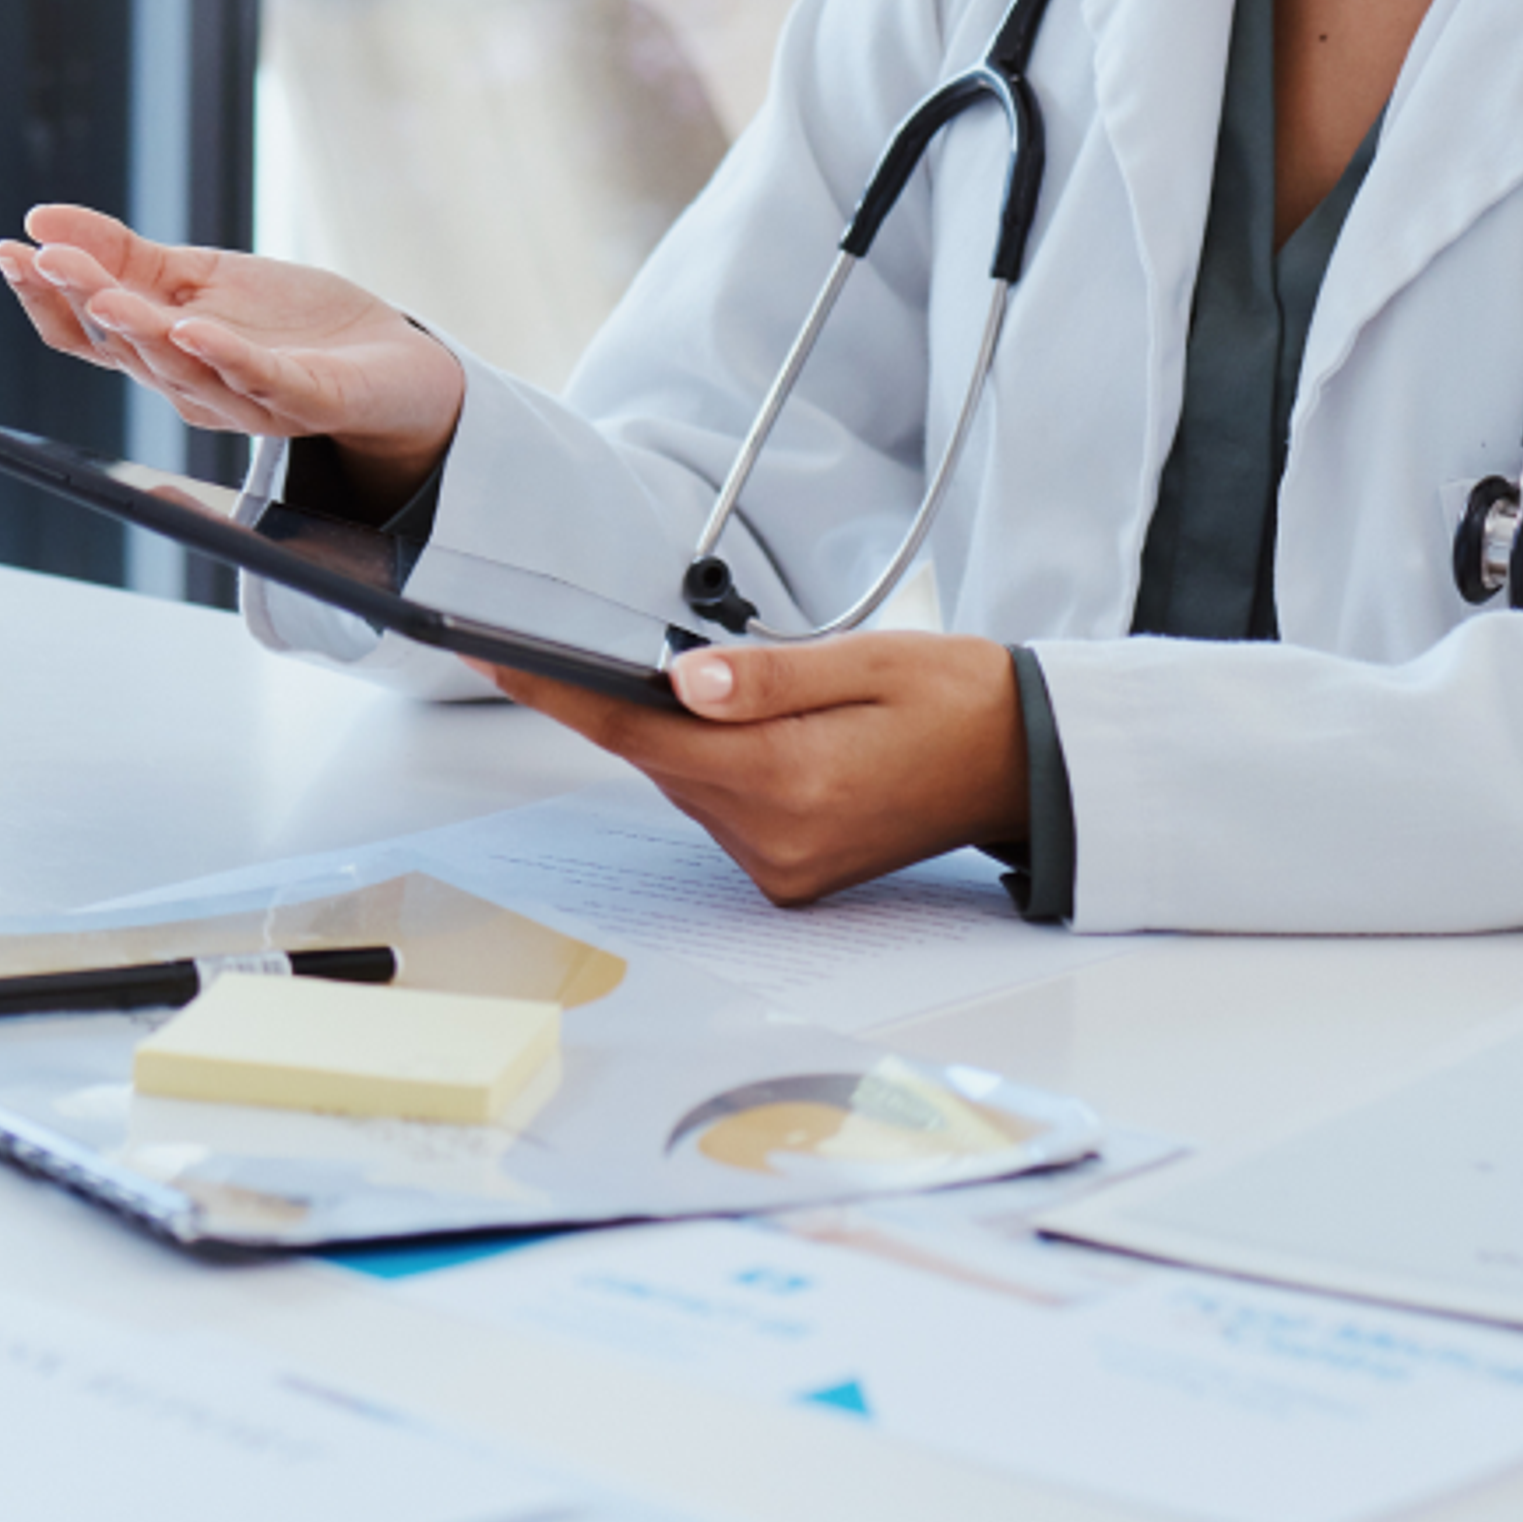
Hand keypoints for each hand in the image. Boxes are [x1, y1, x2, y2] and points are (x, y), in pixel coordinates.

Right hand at [0, 205, 467, 507]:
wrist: (392, 364)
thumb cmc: (291, 326)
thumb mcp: (201, 276)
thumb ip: (125, 255)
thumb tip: (42, 219)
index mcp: (162, 352)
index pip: (87, 333)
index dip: (44, 296)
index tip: (9, 251)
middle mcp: (192, 383)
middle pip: (123, 346)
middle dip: (79, 299)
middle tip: (42, 258)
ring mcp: (247, 396)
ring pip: (180, 367)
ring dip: (139, 329)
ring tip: (103, 290)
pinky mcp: (304, 398)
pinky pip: (259, 381)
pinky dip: (223, 356)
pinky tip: (194, 327)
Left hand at [488, 631, 1031, 906]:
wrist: (1025, 764)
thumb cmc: (958, 698)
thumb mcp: (869, 659)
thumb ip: (769, 675)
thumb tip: (679, 678)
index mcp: (795, 780)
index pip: (643, 732)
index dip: (561, 692)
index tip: (496, 658)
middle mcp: (778, 839)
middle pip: (658, 757)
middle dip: (628, 699)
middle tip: (594, 644)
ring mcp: (783, 868)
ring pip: (685, 782)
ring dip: (681, 732)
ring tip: (722, 684)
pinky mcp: (791, 877)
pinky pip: (719, 808)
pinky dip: (714, 764)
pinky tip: (748, 730)